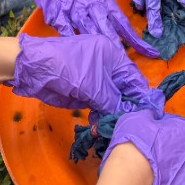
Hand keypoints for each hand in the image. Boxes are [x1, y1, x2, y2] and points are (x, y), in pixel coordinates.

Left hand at [9, 33, 162, 113]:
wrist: (33, 69)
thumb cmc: (66, 68)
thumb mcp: (94, 85)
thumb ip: (114, 101)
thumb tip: (130, 115)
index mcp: (113, 55)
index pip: (134, 78)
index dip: (142, 96)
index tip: (150, 114)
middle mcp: (106, 66)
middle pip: (124, 90)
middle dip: (127, 108)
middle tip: (132, 127)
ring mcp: (94, 79)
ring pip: (112, 100)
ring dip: (113, 115)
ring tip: (115, 129)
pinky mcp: (84, 91)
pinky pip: (99, 105)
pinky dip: (101, 116)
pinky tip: (102, 128)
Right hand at [16, 0, 158, 58]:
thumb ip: (103, 2)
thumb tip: (112, 19)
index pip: (123, 23)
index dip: (136, 40)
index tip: (150, 52)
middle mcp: (92, 5)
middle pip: (109, 32)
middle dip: (120, 52)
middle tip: (130, 70)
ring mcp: (74, 11)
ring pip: (90, 35)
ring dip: (99, 52)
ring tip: (109, 69)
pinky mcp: (57, 15)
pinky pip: (66, 33)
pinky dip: (73, 45)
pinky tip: (77, 57)